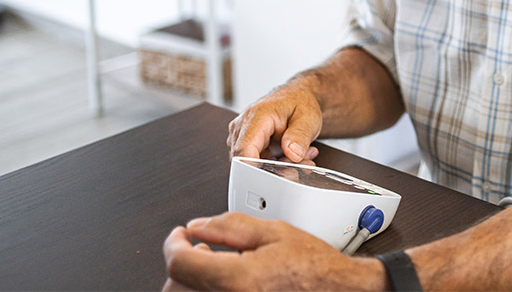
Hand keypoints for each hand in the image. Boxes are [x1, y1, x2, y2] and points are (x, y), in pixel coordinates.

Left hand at [163, 212, 383, 290]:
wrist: (338, 290)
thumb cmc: (314, 267)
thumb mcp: (274, 233)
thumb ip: (230, 227)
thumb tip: (198, 226)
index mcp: (237, 279)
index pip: (180, 265)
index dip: (173, 244)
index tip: (179, 234)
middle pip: (177, 286)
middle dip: (183, 261)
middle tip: (199, 247)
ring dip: (193, 278)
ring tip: (214, 263)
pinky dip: (208, 288)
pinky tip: (225, 278)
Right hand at [227, 82, 322, 163]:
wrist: (296, 98)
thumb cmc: (299, 103)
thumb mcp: (308, 118)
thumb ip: (300, 136)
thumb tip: (292, 153)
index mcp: (256, 117)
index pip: (243, 150)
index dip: (254, 169)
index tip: (273, 178)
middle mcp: (243, 127)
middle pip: (250, 162)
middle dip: (276, 170)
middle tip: (301, 163)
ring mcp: (242, 137)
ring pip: (255, 166)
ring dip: (280, 167)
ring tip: (301, 155)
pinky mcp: (248, 146)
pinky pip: (259, 164)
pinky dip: (278, 165)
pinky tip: (293, 155)